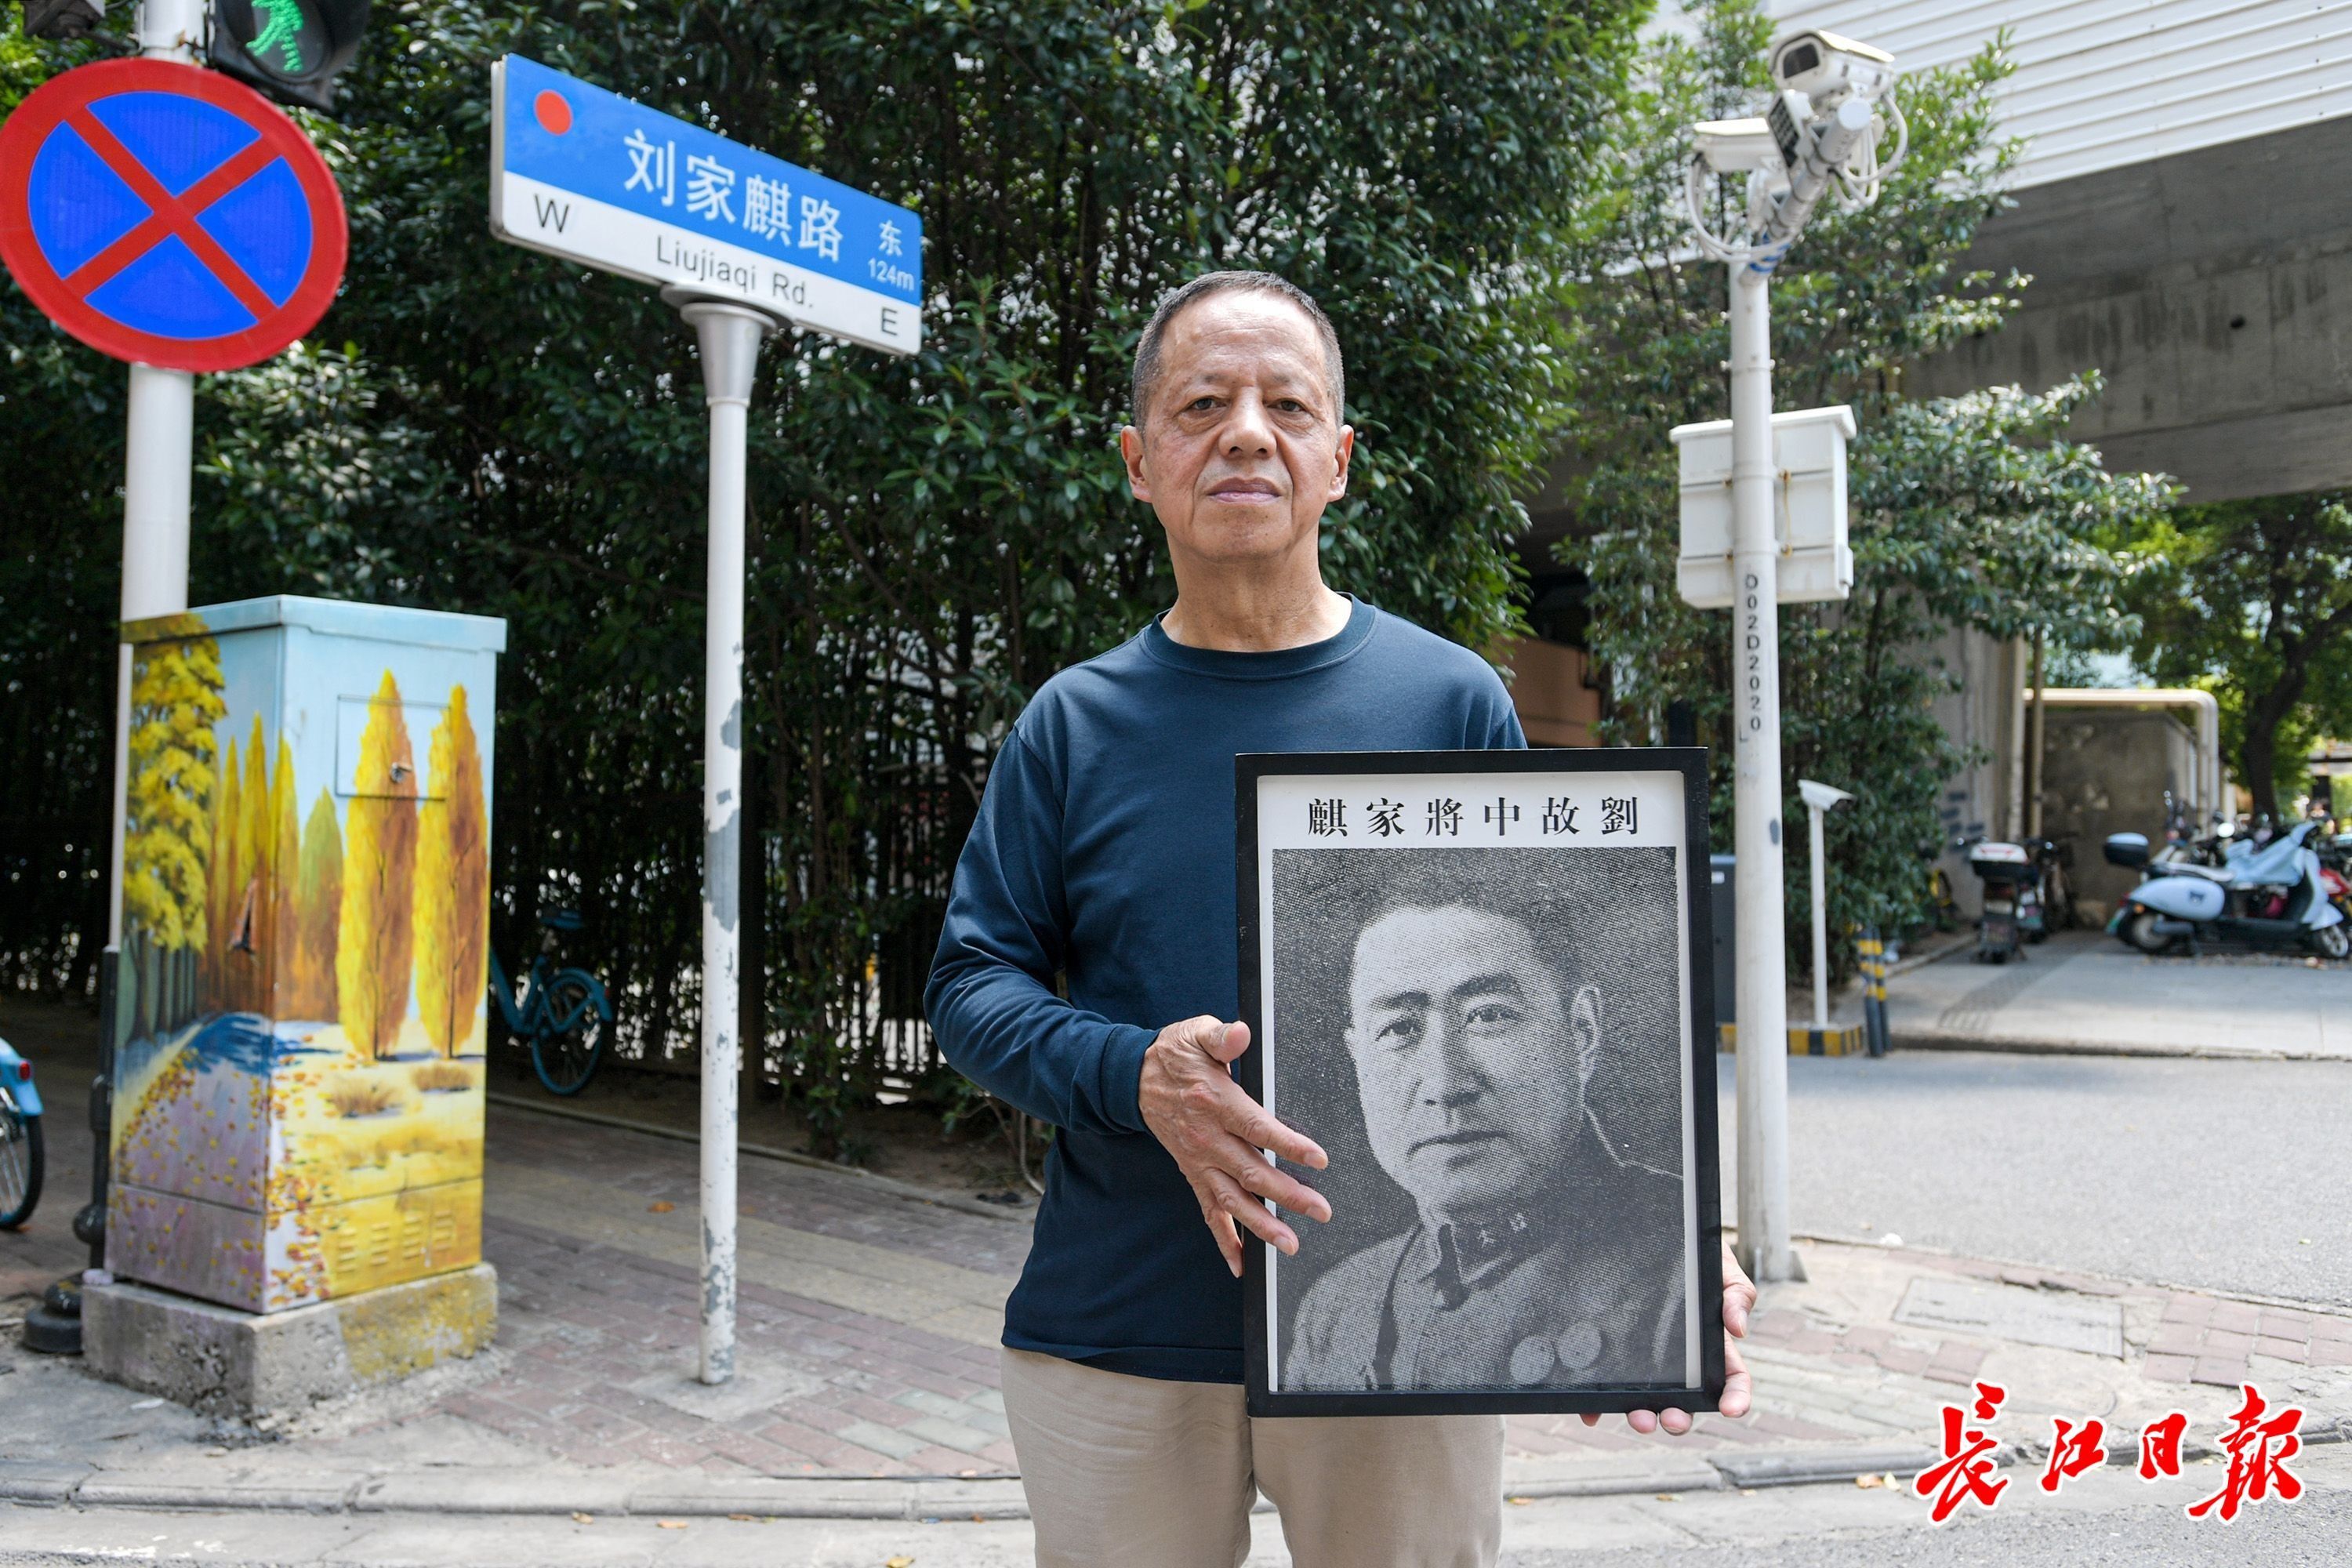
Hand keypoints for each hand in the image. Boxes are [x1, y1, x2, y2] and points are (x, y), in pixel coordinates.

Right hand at [1139, 1015, 1330, 1276]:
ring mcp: (1199, 1162)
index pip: (1256, 1128)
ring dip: (1261, 1225)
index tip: (1318, 1159)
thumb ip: (1221, 1036)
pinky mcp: (1193, 1175)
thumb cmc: (1175, 1055)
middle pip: (1251, 1172)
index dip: (1288, 1145)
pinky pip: (1209, 1213)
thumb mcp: (1196, 1033)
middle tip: (1320, 1211)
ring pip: (1232, 1200)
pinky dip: (1224, 1240)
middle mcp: (1207, 1139)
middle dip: (1287, 1195)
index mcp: (1215, 1104)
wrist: (1134, 1079)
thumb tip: (1241, 1032)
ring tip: (1289, 1244)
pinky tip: (1242, 1264)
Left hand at [1582, 1238, 1754, 1435]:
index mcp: (1709, 1344)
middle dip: (1679, 1417)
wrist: (1645, 1227)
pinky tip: (1589, 1412)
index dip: (1735, 1398)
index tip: (1730, 1410)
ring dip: (1641, 1415)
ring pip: (1644, 1397)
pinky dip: (1596, 1403)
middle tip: (1672, 1419)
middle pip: (1684, 1399)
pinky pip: (1603, 1382)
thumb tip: (1739, 1329)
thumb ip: (1737, 1292)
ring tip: (1638, 1418)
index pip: (1729, 1378)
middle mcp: (1676, 1358)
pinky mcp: (1609, 1348)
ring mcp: (1641, 1355)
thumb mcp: (1718, 1265)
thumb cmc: (1690, 1251)